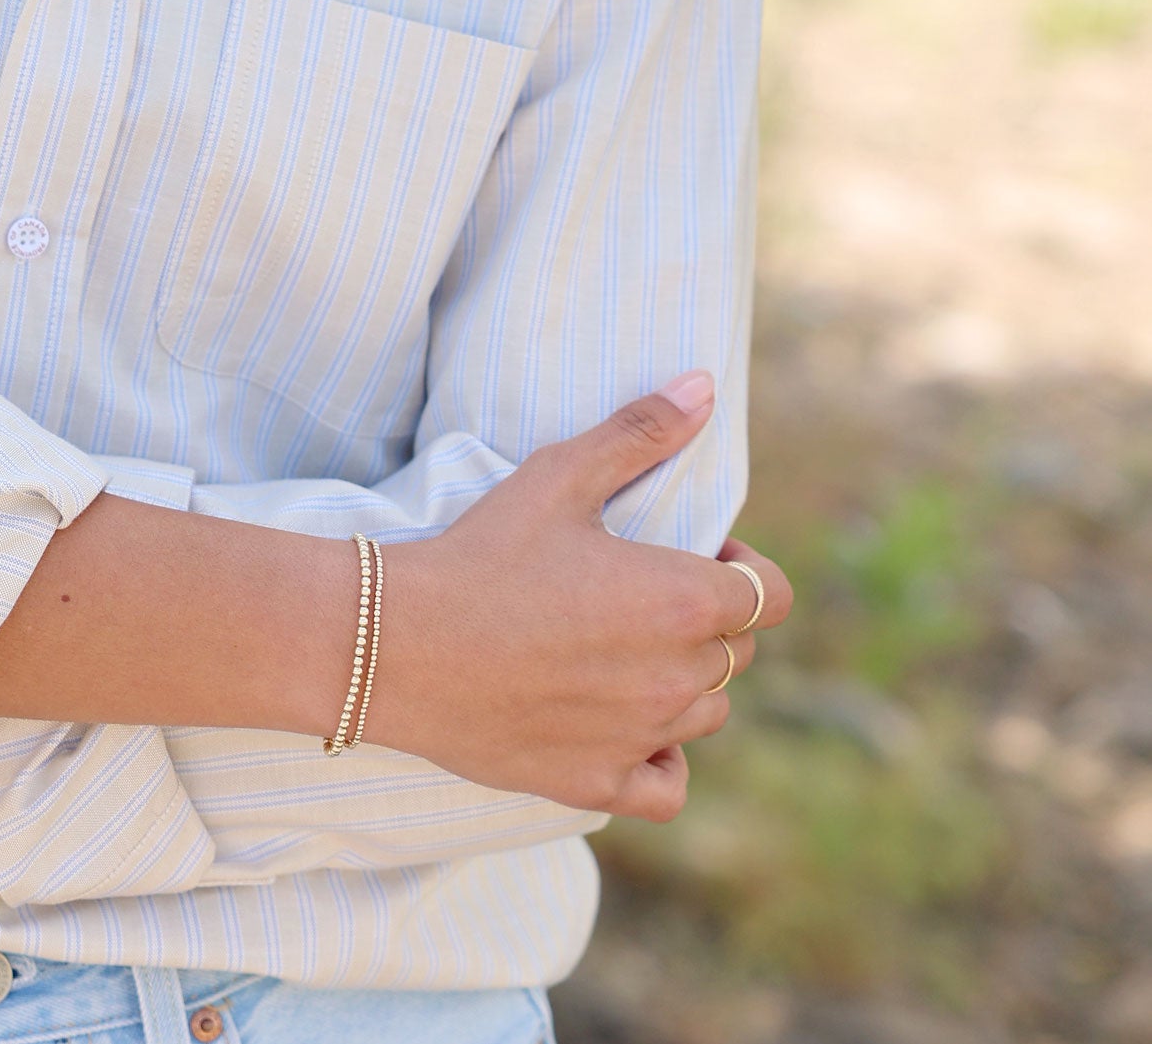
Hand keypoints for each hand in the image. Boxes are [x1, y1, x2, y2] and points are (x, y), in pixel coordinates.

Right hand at [369, 371, 790, 820]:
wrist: (400, 642)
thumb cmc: (483, 552)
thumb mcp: (560, 476)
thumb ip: (639, 432)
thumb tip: (703, 386)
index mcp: (681, 599)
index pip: (770, 596)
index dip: (746, 569)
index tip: (702, 555)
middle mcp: (676, 676)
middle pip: (735, 652)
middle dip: (704, 619)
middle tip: (638, 593)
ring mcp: (641, 736)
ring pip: (706, 713)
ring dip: (682, 680)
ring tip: (623, 648)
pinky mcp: (598, 782)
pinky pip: (670, 785)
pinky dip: (663, 757)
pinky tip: (627, 723)